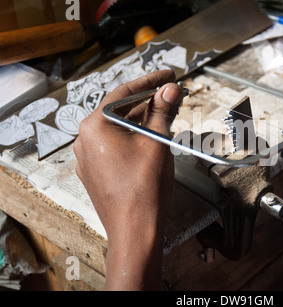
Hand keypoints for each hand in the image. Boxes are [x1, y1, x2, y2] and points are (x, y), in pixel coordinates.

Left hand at [73, 70, 183, 289]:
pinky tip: (151, 138)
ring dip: (143, 121)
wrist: (135, 231)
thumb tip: (171, 89)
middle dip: (149, 103)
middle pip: (121, 111)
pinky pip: (115, 146)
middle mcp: (85, 140)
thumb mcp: (157, 142)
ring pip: (119, 129)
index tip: (169, 75)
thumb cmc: (144, 189)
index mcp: (95, 126)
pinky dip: (133, 138)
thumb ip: (163, 111)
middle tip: (173, 96)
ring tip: (167, 115)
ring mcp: (88, 158)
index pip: (125, 93)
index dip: (151, 81)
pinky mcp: (95, 172)